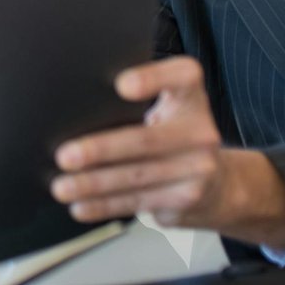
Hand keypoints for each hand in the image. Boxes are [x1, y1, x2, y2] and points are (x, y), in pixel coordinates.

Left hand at [49, 56, 284, 247]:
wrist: (222, 186)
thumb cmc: (176, 136)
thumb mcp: (171, 110)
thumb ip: (138, 102)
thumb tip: (76, 110)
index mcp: (192, 97)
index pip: (183, 77)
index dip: (153, 78)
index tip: (121, 84)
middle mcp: (201, 132)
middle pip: (147, 140)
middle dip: (101, 149)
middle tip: (65, 155)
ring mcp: (197, 169)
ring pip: (136, 176)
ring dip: (93, 184)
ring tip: (62, 186)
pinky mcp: (185, 199)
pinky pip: (136, 202)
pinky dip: (104, 206)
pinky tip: (80, 206)